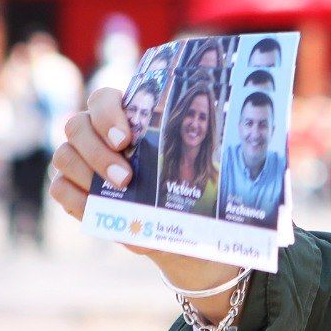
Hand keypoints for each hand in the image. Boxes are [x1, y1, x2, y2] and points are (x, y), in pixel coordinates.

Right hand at [50, 88, 241, 298]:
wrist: (184, 232)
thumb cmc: (199, 188)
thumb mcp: (214, 163)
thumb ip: (227, 141)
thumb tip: (270, 126)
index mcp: (128, 116)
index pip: (102, 98)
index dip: (109, 112)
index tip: (130, 136)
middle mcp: (98, 136)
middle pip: (76, 125)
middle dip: (98, 148)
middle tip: (128, 172)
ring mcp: (82, 163)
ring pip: (64, 155)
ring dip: (88, 171)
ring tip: (123, 189)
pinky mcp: (75, 194)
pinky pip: (59, 189)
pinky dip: (75, 197)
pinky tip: (97, 206)